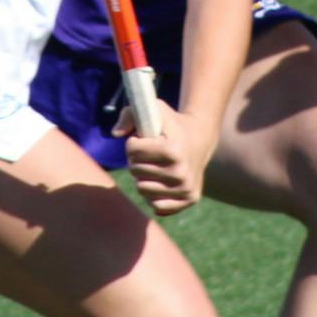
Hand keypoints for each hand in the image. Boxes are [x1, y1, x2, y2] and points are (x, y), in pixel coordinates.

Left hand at [117, 102, 213, 216]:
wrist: (201, 140)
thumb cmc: (173, 124)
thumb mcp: (156, 110)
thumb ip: (131, 114)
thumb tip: (115, 133)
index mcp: (173, 150)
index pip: (132, 149)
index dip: (134, 141)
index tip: (143, 138)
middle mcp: (181, 172)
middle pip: (134, 170)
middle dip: (137, 159)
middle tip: (149, 152)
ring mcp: (186, 188)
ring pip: (142, 189)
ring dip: (143, 177)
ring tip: (155, 165)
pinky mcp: (189, 200)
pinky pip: (157, 206)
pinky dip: (154, 195)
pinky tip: (162, 182)